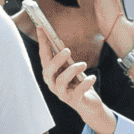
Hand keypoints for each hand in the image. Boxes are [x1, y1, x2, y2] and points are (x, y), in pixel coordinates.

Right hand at [27, 11, 116, 133]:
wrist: (88, 105)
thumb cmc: (78, 84)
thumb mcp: (71, 69)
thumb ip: (65, 59)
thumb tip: (59, 43)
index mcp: (51, 74)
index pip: (44, 57)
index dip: (42, 43)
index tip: (41, 28)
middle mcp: (53, 84)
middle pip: (48, 71)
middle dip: (56, 60)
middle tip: (67, 50)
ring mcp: (62, 94)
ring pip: (61, 82)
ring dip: (72, 70)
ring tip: (83, 64)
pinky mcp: (73, 100)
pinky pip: (78, 92)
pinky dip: (85, 84)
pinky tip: (92, 78)